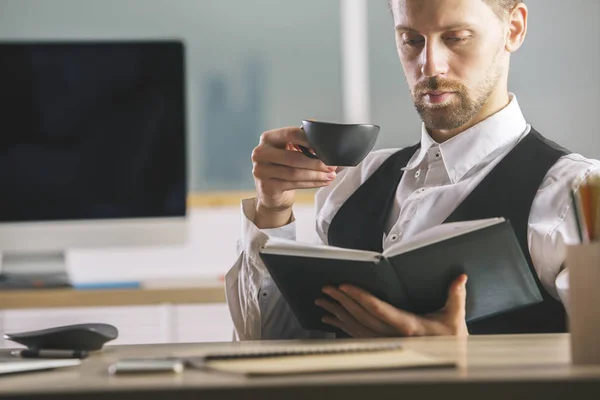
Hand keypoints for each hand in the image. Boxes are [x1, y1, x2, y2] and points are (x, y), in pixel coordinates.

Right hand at [251, 127, 336, 227]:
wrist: (270, 191)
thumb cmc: (283, 166)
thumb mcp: (290, 149)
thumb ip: (303, 140)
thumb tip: (322, 132)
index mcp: (268, 138)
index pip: (291, 134)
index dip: (309, 139)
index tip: (325, 146)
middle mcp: (261, 152)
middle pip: (294, 157)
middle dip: (316, 162)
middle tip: (332, 165)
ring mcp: (261, 170)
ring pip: (295, 173)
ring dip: (316, 175)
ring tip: (330, 175)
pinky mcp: (266, 186)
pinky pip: (293, 184)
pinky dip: (311, 183)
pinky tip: (322, 182)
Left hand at [315, 274, 468, 336]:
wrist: (448, 367)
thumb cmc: (450, 344)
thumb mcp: (455, 319)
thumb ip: (455, 295)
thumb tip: (460, 277)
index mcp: (408, 326)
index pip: (378, 309)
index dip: (359, 296)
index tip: (344, 286)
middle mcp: (392, 336)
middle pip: (361, 316)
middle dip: (342, 300)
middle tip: (327, 288)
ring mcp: (385, 343)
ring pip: (355, 326)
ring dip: (337, 313)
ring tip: (323, 300)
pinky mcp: (381, 346)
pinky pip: (356, 336)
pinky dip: (341, 326)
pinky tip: (330, 319)